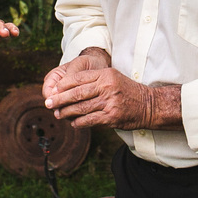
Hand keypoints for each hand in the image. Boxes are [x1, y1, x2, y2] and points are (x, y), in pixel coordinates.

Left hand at [43, 50, 179, 129]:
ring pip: (80, 108)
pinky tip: (73, 123)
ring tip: (58, 114)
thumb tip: (70, 87)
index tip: (53, 90)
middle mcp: (106, 87)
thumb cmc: (128, 90)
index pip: (78, 78)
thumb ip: (94, 80)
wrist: (148, 105)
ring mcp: (108, 103)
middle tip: (48, 103)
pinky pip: (89, 120)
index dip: (63, 85)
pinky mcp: (110, 117)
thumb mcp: (113, 77)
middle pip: (76, 93)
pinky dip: (78, 122)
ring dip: (66, 113)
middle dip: (59, 99)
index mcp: (105, 75)